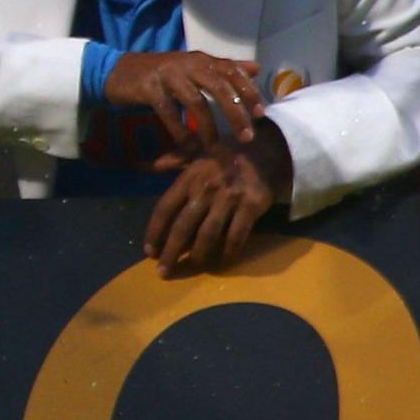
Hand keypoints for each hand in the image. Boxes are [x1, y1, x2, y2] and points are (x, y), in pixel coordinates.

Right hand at [104, 48, 264, 151]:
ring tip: (214, 147)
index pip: (233, 72)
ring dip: (208, 127)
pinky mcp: (149, 87)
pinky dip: (180, 130)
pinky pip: (169, 111)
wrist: (118, 72)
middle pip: (219, 87)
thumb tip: (256, 68)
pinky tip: (187, 144)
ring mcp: (168, 75)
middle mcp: (188, 64)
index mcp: (202, 60)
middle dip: (235, 113)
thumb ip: (224, 68)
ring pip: (196, 101)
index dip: (249, 92)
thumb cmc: (161, 73)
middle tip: (246, 137)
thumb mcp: (194, 67)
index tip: (260, 114)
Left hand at [144, 128, 291, 271]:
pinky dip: (228, 253)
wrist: (270, 147)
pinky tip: (222, 263)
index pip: (165, 208)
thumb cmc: (230, 152)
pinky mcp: (252, 206)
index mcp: (190, 176)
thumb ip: (177, 158)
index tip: (149, 251)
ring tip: (192, 269)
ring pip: (208, 235)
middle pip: (183, 227)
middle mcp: (206, 188)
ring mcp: (230, 198)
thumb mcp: (201, 149)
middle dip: (171, 252)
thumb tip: (154, 165)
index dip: (155, 231)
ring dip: (198, 256)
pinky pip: (236, 236)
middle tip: (163, 272)